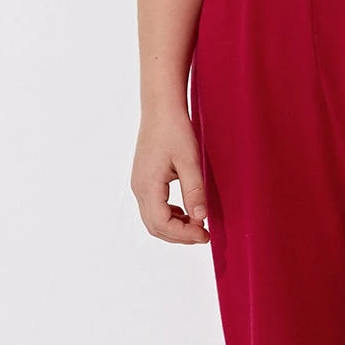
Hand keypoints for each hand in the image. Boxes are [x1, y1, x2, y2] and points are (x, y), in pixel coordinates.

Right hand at [132, 109, 209, 243]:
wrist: (161, 109)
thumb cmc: (174, 129)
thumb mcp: (190, 160)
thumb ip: (195, 191)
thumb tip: (200, 218)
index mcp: (148, 185)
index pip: (162, 223)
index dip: (184, 234)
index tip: (205, 234)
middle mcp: (139, 188)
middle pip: (155, 226)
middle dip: (179, 235)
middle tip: (204, 235)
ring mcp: (139, 184)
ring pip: (153, 219)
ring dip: (174, 227)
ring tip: (197, 225)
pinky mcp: (144, 180)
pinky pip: (154, 207)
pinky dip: (170, 215)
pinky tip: (187, 210)